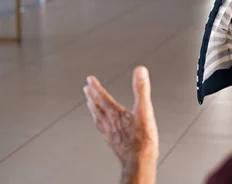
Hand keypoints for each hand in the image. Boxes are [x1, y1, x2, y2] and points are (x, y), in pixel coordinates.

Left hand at [84, 66, 158, 181]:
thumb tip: (140, 71)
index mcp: (116, 114)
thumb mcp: (145, 110)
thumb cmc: (142, 139)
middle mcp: (110, 123)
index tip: (89, 80)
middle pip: (97, 107)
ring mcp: (110, 134)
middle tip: (86, 89)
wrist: (139, 161)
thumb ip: (141, 89)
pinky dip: (99, 124)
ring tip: (90, 104)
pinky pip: (102, 130)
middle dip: (91, 97)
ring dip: (93, 109)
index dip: (96, 87)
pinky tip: (101, 126)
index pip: (102, 97)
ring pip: (98, 119)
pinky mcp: (113, 143)